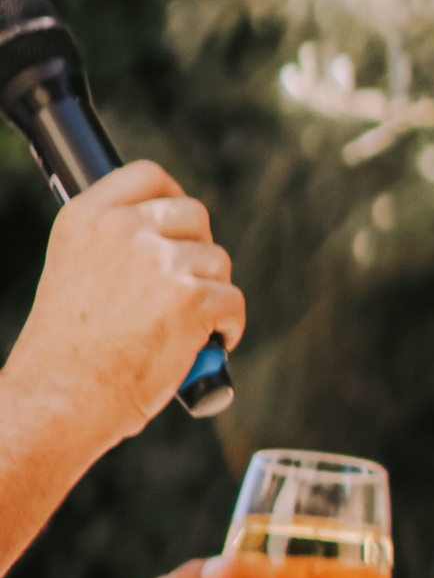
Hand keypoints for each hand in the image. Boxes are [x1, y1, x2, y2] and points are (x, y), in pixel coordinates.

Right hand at [10, 165, 245, 458]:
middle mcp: (122, 230)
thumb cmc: (65, 351)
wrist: (58, 401)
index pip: (147, 176)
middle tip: (185, 287)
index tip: (181, 222)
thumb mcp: (74, 272)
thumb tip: (171, 235)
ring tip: (181, 329)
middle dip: (198, 250)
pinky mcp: (192, 298)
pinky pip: (232, 301)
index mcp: (85, 218)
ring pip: (217, 262)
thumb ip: (113, 245)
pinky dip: (226, 326)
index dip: (173, 196)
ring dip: (210, 293)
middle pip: (194, 215)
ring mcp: (160, 262)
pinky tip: (205, 345)